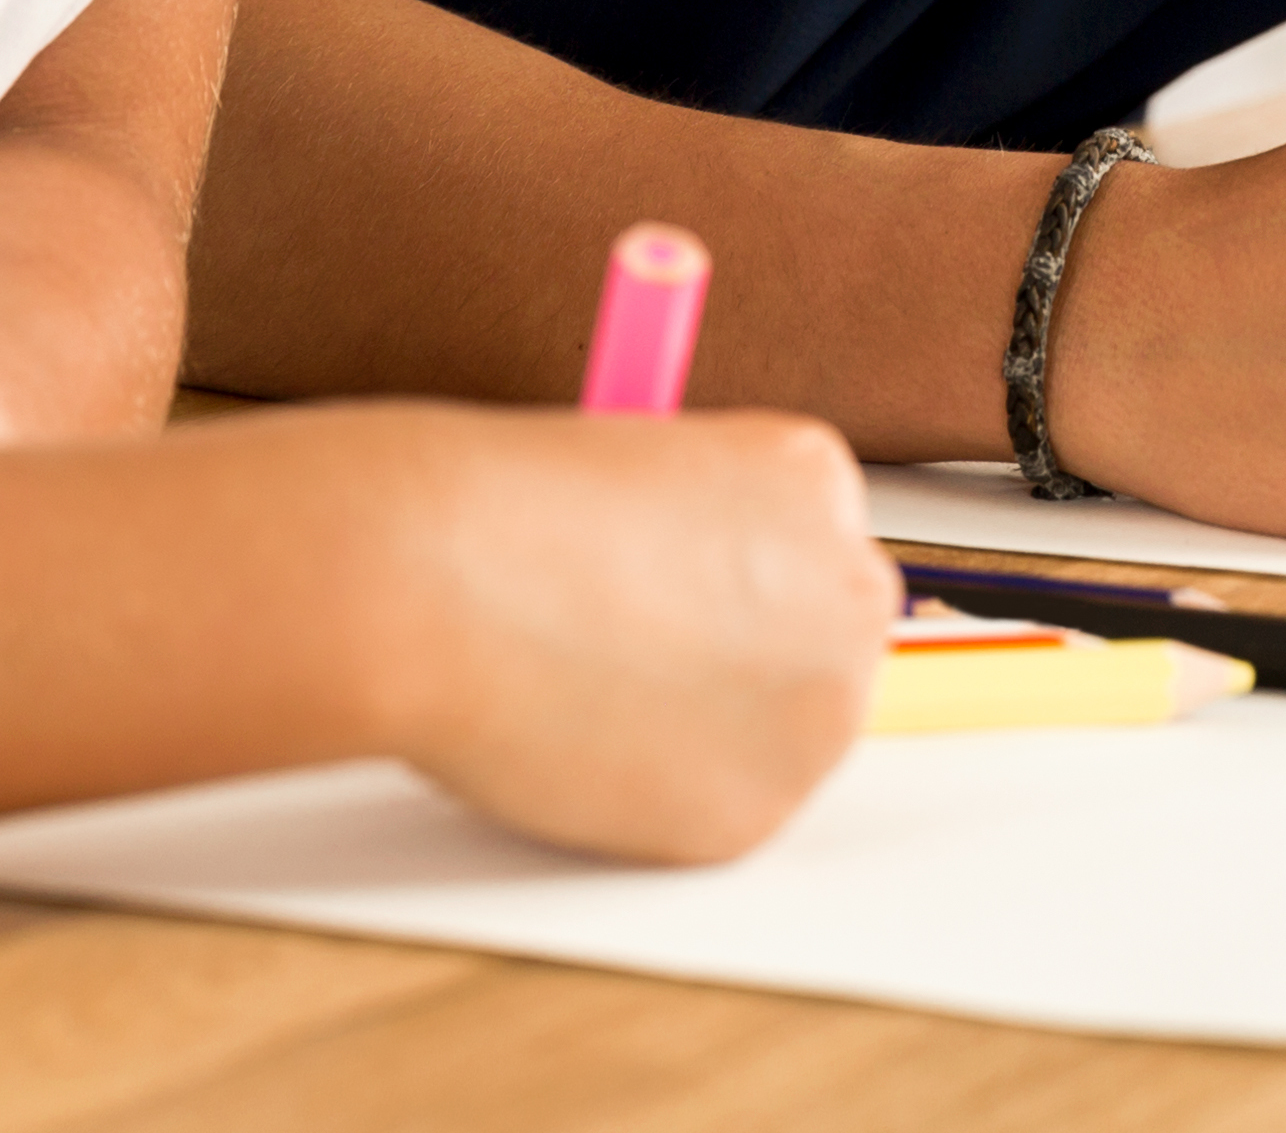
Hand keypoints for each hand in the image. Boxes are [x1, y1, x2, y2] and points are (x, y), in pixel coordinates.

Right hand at [378, 409, 902, 862]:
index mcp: (816, 480)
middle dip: (746, 657)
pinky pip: (724, 809)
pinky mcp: (760, 811)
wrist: (438, 583)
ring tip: (594, 688)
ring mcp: (818, 711)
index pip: (813, 547)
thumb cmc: (502, 511)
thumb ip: (705, 540)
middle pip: (825, 642)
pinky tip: (590, 741)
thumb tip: (702, 605)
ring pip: (782, 735)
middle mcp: (847, 592)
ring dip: (711, 728)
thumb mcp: (641, 474)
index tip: (670, 591)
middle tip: (636, 657)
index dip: (730, 577)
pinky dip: (666, 796)